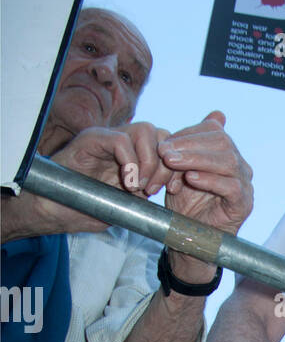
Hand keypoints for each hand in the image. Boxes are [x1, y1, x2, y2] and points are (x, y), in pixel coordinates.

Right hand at [39, 122, 172, 232]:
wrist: (51, 210)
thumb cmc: (86, 209)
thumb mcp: (127, 206)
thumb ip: (147, 195)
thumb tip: (173, 192)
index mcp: (135, 156)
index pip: (167, 146)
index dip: (175, 167)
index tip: (173, 190)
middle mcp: (124, 142)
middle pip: (161, 135)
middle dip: (165, 164)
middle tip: (154, 190)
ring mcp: (107, 137)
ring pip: (145, 131)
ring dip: (149, 162)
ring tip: (139, 188)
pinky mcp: (91, 139)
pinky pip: (119, 139)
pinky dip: (129, 161)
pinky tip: (127, 183)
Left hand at [158, 111, 252, 239]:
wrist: (189, 238)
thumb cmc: (186, 202)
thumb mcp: (183, 169)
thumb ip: (192, 144)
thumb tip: (218, 114)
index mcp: (228, 154)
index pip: (214, 132)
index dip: (188, 134)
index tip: (164, 143)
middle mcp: (241, 167)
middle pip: (223, 143)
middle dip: (190, 145)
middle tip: (164, 152)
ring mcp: (245, 186)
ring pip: (228, 162)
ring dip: (196, 159)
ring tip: (172, 163)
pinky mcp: (244, 205)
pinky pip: (231, 187)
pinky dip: (210, 180)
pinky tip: (190, 179)